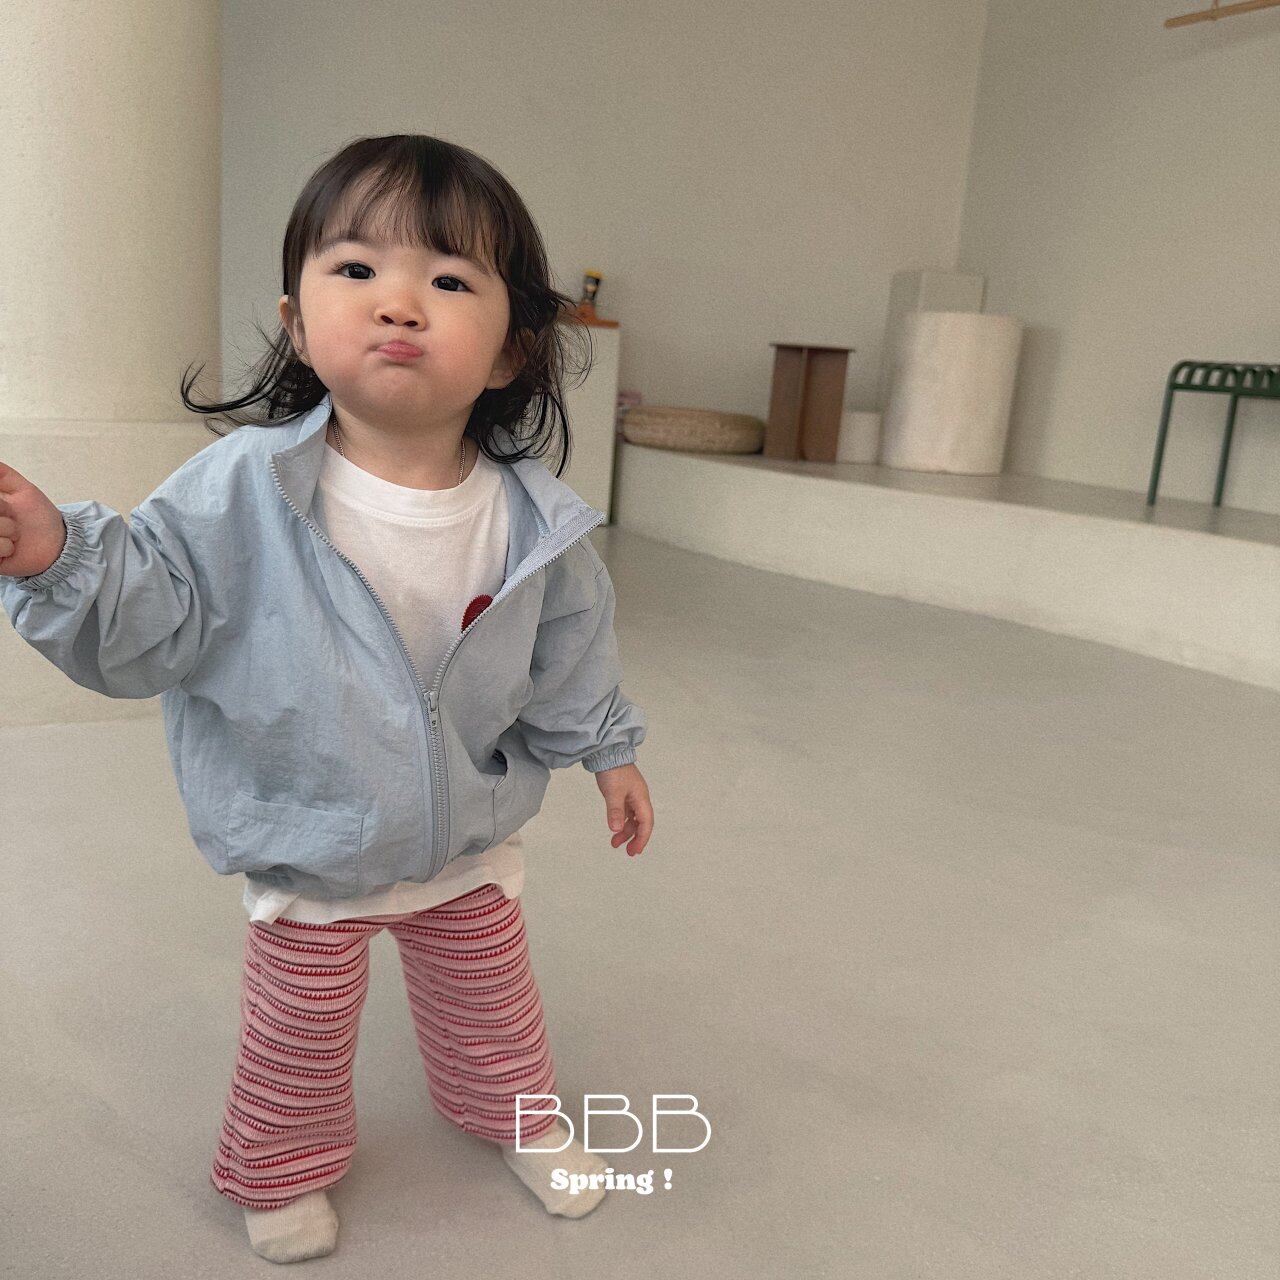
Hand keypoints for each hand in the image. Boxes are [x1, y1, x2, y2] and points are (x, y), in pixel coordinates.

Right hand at [0, 461, 66, 578]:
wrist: (57, 544)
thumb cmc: (40, 517)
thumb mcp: (23, 490)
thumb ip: (3, 474)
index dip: (2, 505)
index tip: (9, 507)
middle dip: (3, 513)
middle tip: (15, 520)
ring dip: (8, 531)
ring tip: (15, 535)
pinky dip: (7, 547)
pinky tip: (13, 549)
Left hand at [593, 762, 652, 856]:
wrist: (607, 753)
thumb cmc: (613, 770)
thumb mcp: (613, 792)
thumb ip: (615, 811)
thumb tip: (616, 830)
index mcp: (641, 798)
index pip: (646, 823)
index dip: (642, 838)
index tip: (635, 851)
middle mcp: (639, 798)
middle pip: (642, 823)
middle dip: (636, 838)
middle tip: (629, 852)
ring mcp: (631, 796)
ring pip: (633, 819)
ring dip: (626, 832)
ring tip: (615, 843)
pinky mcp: (623, 794)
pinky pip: (626, 813)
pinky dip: (621, 822)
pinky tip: (615, 828)